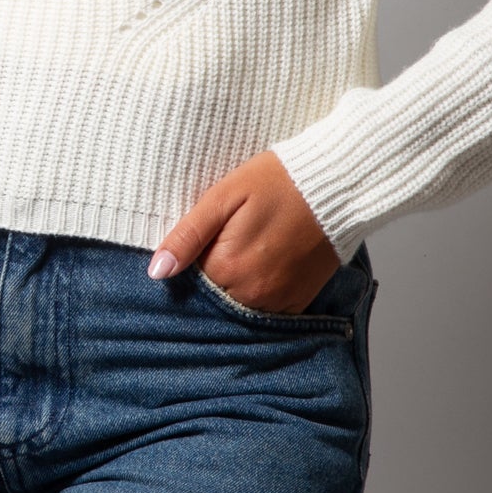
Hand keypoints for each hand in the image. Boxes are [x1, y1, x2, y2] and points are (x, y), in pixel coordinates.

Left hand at [147, 150, 339, 314]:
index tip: (211, 235)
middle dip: (216, 272)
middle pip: (214, 295)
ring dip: (238, 285)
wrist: (334, 186)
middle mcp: (251, 293)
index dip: (196, 256)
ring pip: (239, 305)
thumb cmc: (277, 182)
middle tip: (236, 237)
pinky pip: (267, 310)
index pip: (190, 278)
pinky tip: (270, 263)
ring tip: (254, 247)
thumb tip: (157, 271)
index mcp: (226, 266)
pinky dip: (262, 292)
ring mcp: (277, 302)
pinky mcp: (298, 303)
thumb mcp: (224, 196)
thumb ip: (188, 235)